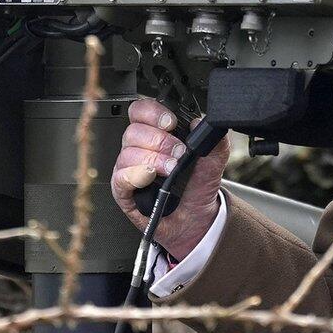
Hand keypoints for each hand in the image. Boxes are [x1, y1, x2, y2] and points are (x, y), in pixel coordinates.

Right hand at [110, 98, 227, 259]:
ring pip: (128, 153)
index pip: (140, 111)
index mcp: (155, 134)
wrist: (197, 221)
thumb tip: (201, 123)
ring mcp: (129, 170)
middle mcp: (138, 149)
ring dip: (153, 159)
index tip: (171, 123)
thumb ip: (212, 142)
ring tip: (171, 170)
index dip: (152, 112)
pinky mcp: (124, 191)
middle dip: (159, 140)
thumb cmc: (196, 189)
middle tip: (178, 153)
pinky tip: (150, 177)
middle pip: (134, 131)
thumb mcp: (213, 163)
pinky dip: (135, 175)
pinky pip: (120, 177)